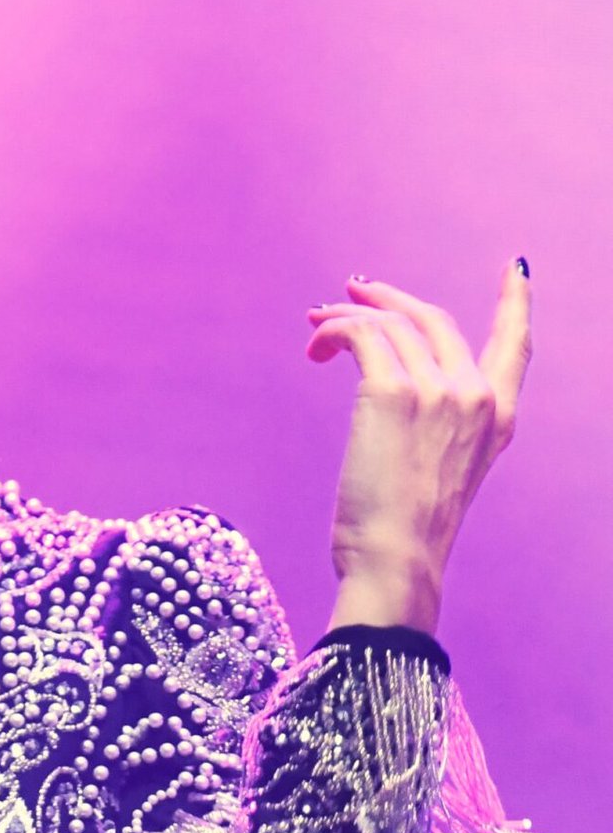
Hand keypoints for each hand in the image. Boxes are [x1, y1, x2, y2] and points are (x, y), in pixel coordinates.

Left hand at [307, 261, 531, 632]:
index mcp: (500, 417)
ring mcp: (436, 390)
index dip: (515, 303)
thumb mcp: (447, 473)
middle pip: (435, 320)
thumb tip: (395, 389)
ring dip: (348, 316)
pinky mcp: (392, 392)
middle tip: (354, 291)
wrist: (396, 562)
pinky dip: (334, 331)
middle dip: (391, 300)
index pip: (516, 345)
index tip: (514, 270)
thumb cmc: (408, 533)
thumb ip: (442, 429)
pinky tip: (316, 347)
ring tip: (318, 326)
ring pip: (390, 323)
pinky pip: (361, 335)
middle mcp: (475, 396)